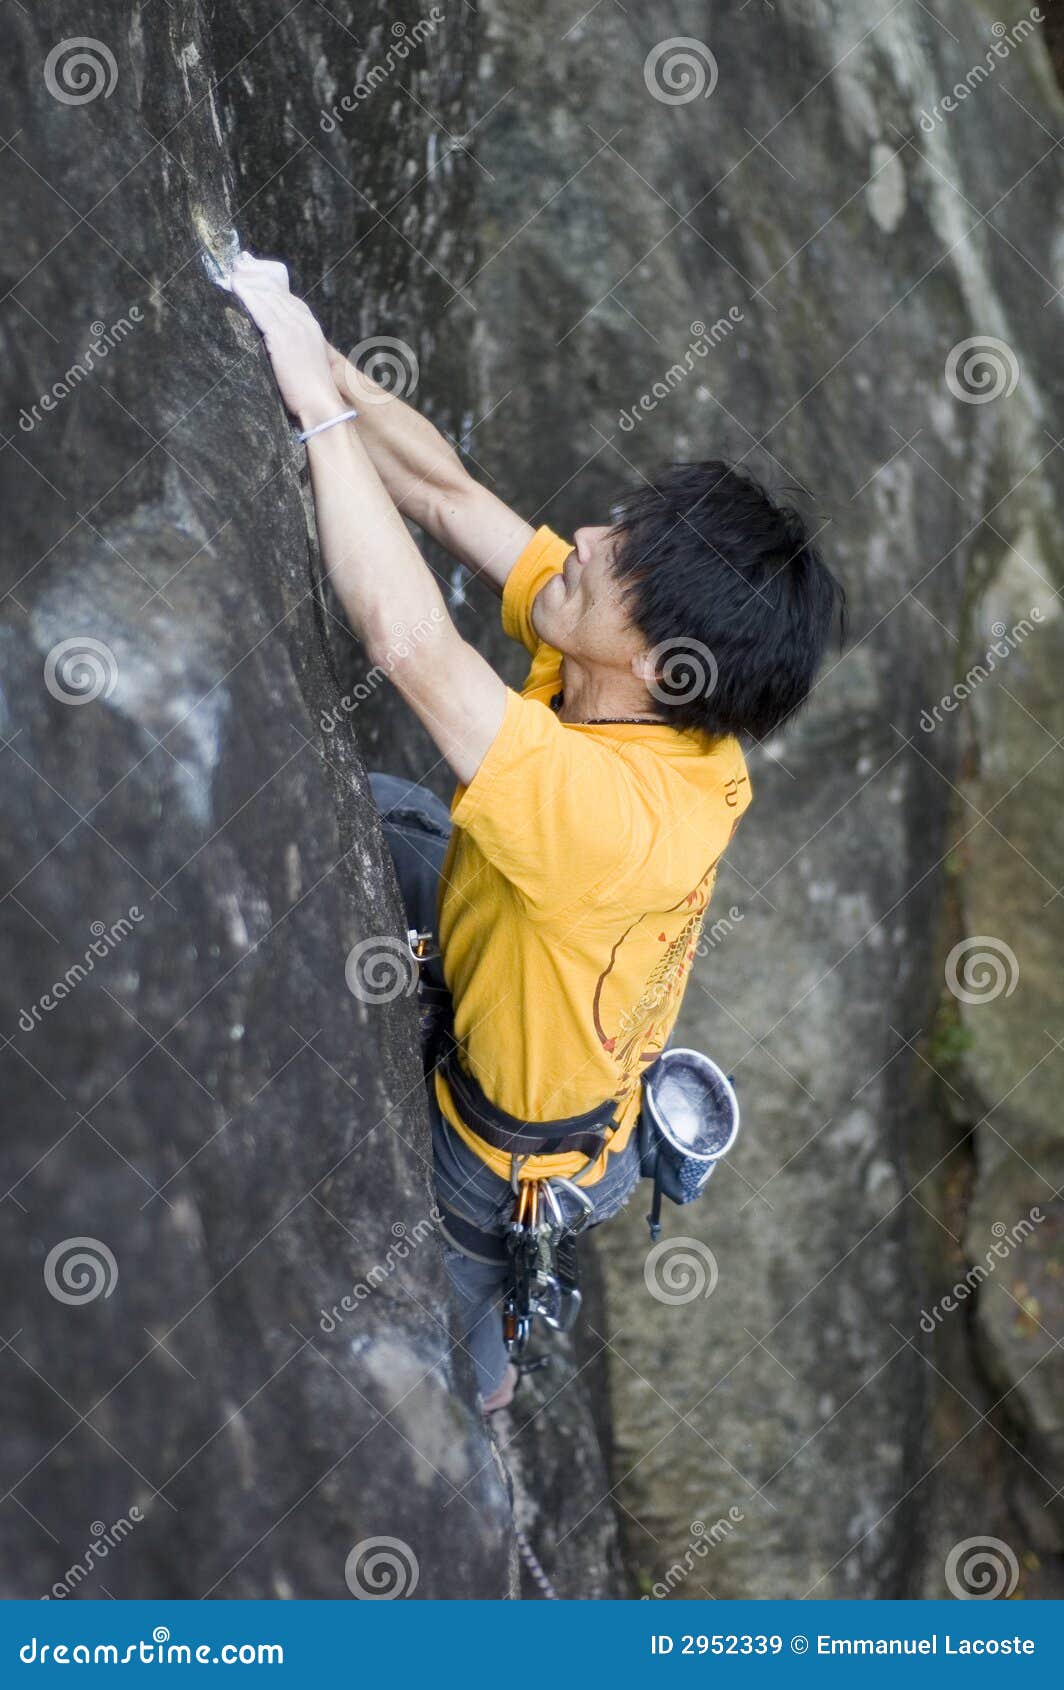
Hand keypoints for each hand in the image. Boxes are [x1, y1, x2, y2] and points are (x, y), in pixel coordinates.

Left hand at [231, 253, 340, 424]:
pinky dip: (247, 295)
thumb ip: (288, 347)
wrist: (321, 406)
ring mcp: (295, 328)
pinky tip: (234, 286)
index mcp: (309, 326)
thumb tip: (270, 344)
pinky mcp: (283, 337)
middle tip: (235, 265)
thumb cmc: (310, 393)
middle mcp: (303, 322)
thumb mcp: (302, 363)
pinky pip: (262, 309)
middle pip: (275, 290)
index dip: (266, 282)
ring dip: (247, 282)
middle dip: (254, 276)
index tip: (249, 270)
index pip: (286, 296)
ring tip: (229, 273)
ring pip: (267, 295)